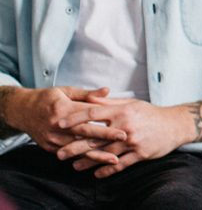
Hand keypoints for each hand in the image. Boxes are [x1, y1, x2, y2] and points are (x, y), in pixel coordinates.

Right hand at [1, 86, 125, 152]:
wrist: (23, 111)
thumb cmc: (48, 98)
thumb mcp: (66, 91)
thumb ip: (87, 94)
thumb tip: (107, 91)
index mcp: (63, 109)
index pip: (89, 116)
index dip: (106, 121)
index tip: (123, 125)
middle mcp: (58, 126)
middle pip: (86, 133)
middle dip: (106, 137)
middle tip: (125, 139)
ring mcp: (53, 138)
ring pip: (79, 148)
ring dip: (97, 155)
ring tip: (114, 159)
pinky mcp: (50, 147)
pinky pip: (69, 154)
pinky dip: (83, 159)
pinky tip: (97, 164)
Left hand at [56, 96, 192, 177]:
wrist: (175, 124)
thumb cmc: (150, 113)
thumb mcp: (131, 103)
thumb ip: (110, 102)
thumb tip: (89, 97)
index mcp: (122, 110)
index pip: (94, 113)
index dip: (75, 118)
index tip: (60, 124)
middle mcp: (126, 126)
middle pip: (95, 137)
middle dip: (75, 146)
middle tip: (59, 153)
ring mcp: (133, 141)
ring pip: (106, 153)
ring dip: (88, 161)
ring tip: (74, 166)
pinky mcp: (141, 153)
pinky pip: (121, 164)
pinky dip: (108, 170)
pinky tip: (97, 174)